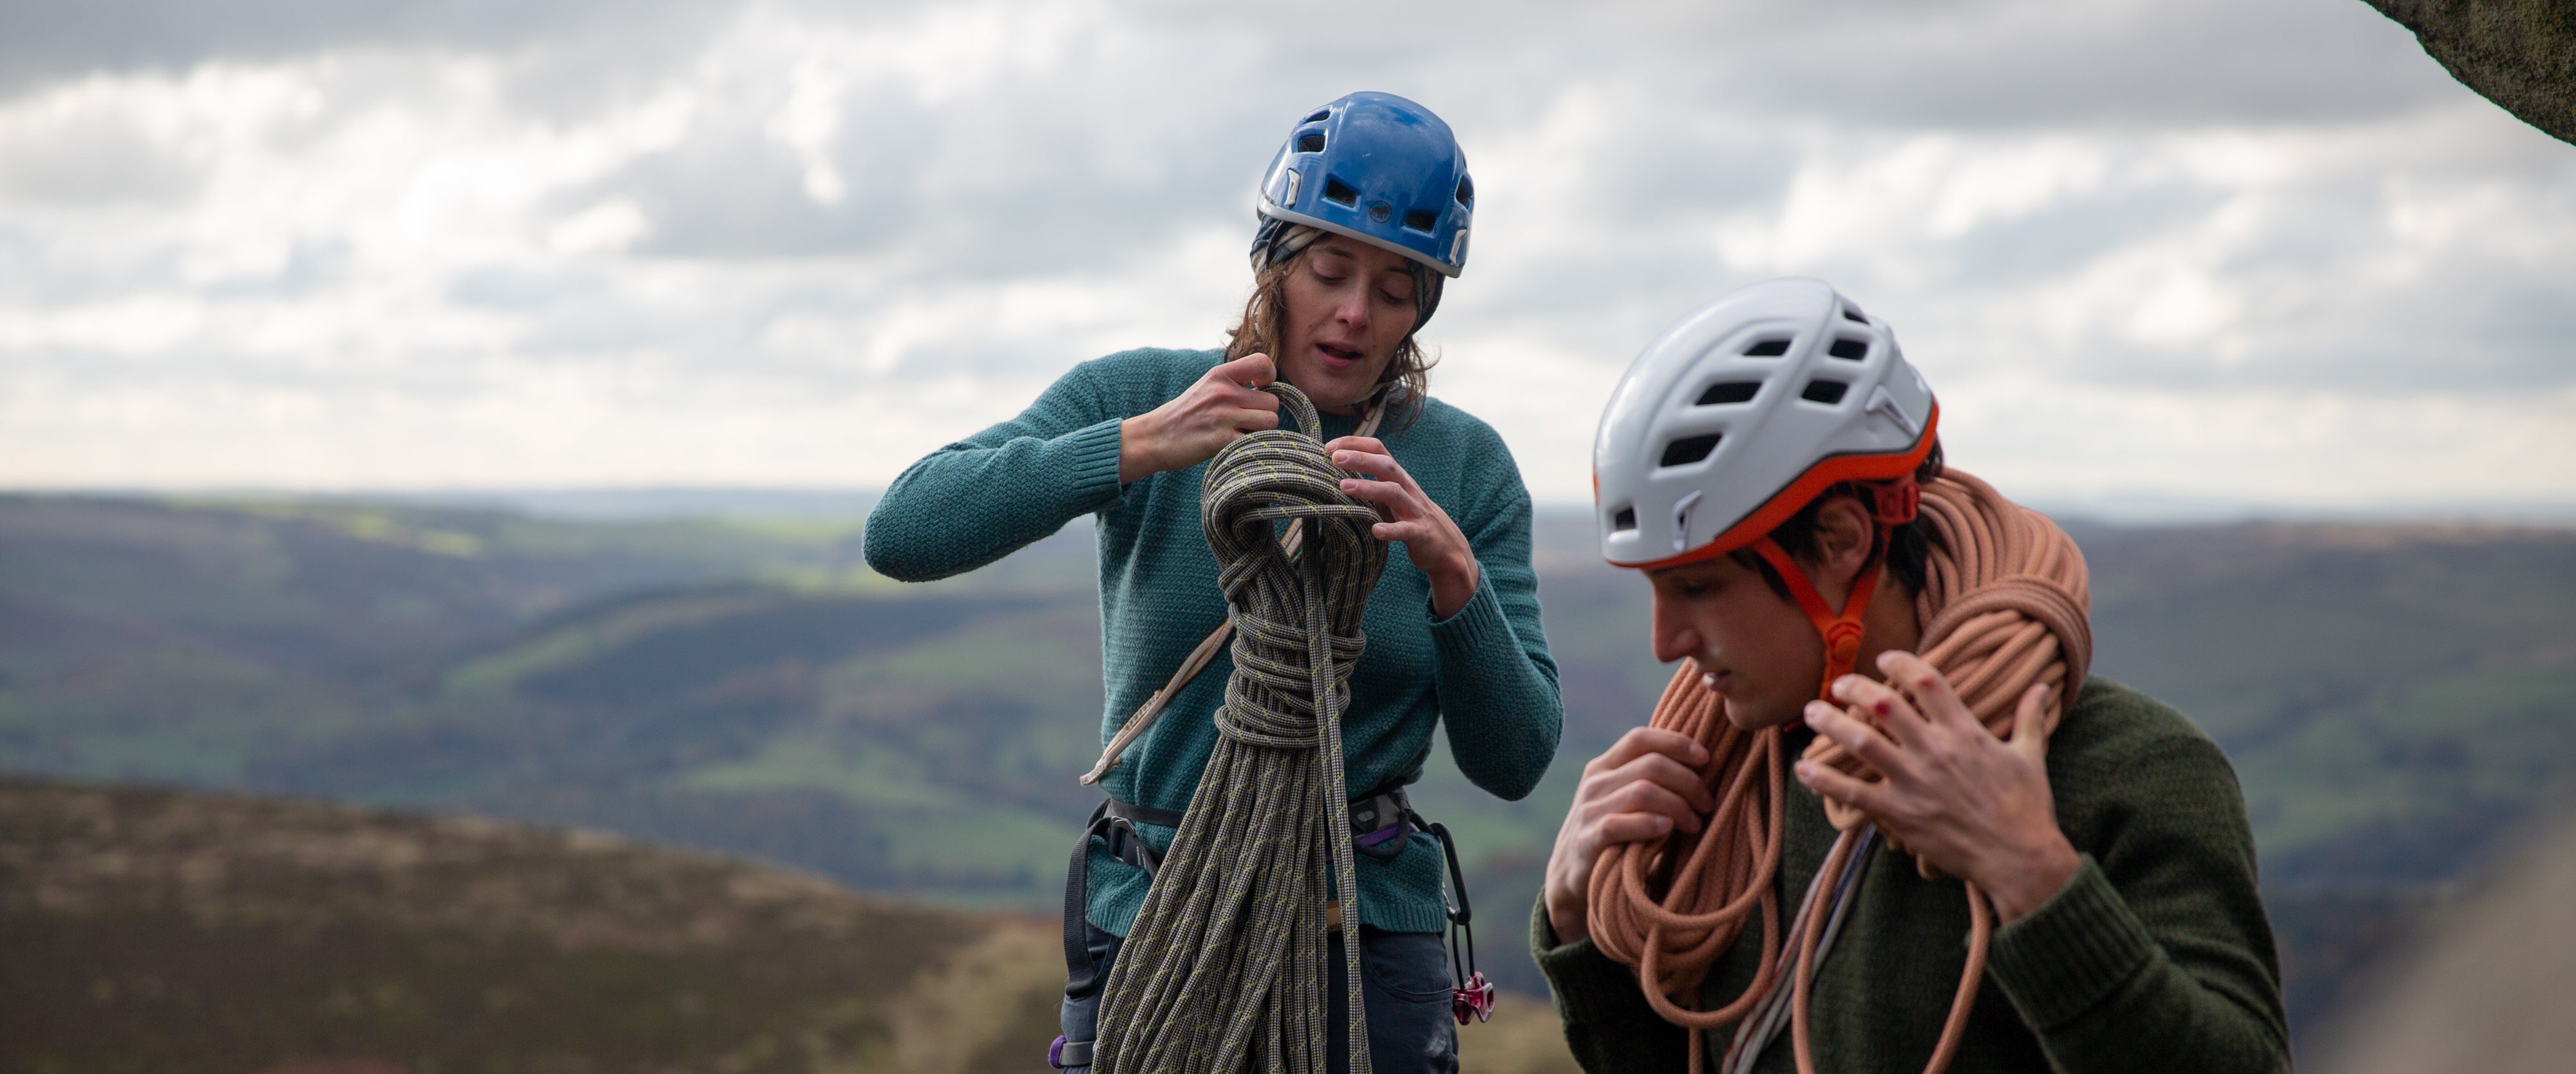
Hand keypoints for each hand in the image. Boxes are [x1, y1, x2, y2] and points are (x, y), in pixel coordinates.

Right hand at [1119, 354, 1280, 482]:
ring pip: (1271, 422)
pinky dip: (1253, 446)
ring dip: (1262, 432)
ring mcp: (1224, 416)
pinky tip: (1236, 446)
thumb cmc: (1185, 415)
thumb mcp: (1207, 387)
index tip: (1259, 388)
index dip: (1269, 377)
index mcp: (1220, 375)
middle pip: (1272, 402)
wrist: (1155, 437)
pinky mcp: (1222, 440)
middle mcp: (1224, 392)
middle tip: (1246, 422)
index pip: (1263, 362)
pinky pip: (1258, 441)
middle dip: (1264, 414)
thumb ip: (1234, 383)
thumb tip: (1269, 387)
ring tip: (1242, 434)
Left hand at [1325, 436, 1479, 617]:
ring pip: (1394, 493)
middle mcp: (1407, 489)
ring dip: (1369, 488)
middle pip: (1386, 466)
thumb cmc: (1408, 517)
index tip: (1328, 447)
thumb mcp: (1390, 497)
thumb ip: (1369, 485)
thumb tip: (1334, 474)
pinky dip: (1391, 530)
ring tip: (1344, 487)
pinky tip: (1375, 531)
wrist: (1446, 546)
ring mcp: (1415, 511)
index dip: (1355, 444)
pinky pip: (1406, 530)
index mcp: (1398, 478)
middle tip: (1334, 459)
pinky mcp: (1421, 534)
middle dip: (1360, 459)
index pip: (1378, 450)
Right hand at [1542, 727, 1714, 944]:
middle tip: (1708, 804)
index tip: (1706, 758)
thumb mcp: (1625, 801)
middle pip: (1650, 765)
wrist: (1570, 876)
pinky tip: (1667, 830)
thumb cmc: (1614, 836)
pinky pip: (1618, 824)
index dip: (1676, 743)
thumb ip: (1650, 782)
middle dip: (1688, 781)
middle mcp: (1595, 782)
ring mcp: (1588, 811)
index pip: (1640, 739)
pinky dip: (1648, 824)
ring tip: (1695, 824)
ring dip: (1677, 806)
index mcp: (1604, 766)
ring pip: (1642, 791)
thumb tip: (1704, 769)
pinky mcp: (1586, 840)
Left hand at [1794, 652, 2078, 922]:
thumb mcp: (2031, 756)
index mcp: (1966, 732)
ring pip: (1862, 743)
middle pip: (1884, 706)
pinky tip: (1802, 770)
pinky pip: (1853, 793)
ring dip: (1831, 724)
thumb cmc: (2028, 807)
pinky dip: (1824, 781)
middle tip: (1838, 684)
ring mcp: (1914, 782)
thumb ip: (2030, 717)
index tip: (1884, 659)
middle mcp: (1935, 751)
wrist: (2020, 858)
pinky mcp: (1900, 814)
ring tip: (1812, 712)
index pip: (1927, 682)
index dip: (1901, 664)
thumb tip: (2044, 686)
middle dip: (1855, 689)